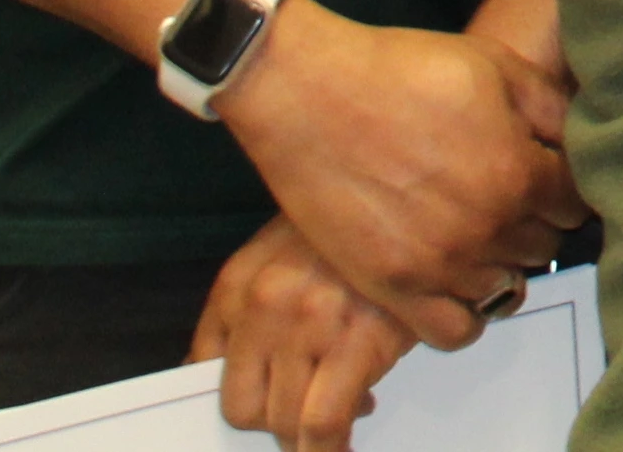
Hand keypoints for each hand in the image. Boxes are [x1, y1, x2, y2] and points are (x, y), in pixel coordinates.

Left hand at [194, 218, 417, 451]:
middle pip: (243, 408)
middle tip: (299, 419)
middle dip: (272, 425)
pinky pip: (324, 423)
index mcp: (239, 285)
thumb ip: (249, 310)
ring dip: (305, 439)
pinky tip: (340, 446)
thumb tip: (222, 371)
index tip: (253, 414)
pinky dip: (328, 449)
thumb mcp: (284, 255)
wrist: (420, 195)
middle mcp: (264, 305)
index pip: (201, 370)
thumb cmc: (353, 232)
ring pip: (284, 422)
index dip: (234, 399)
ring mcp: (309, 324)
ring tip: (327, 431)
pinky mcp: (356, 341)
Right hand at [215, 0, 585, 346]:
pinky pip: (453, 332)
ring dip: (504, 264)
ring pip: (506, 289)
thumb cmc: (402, 71)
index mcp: (520, 174)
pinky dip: (467, 315)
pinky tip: (459, 281)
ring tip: (484, 236)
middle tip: (511, 201)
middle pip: (544, 247)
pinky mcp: (393, 288)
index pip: (578, 204)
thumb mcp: (497, 68)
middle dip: (536, 222)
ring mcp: (439, 264)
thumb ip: (553, 111)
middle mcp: (487, 229)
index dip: (566, 187)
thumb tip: (585, 144)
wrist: (309, 94)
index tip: (549, 177)